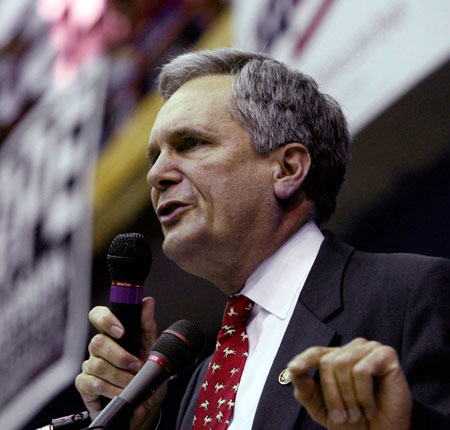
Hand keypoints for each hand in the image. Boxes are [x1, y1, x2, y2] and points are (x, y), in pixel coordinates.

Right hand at [75, 297, 166, 429]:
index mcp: (113, 334)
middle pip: (97, 342)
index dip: (105, 319)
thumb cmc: (145, 371)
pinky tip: (120, 391)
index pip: (98, 315)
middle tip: (135, 365)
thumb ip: (147, 325)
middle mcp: (99, 347)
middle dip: (119, 356)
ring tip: (132, 381)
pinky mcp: (85, 384)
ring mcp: (90, 365)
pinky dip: (111, 389)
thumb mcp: (151, 348)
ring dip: (119, 375)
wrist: (144, 401)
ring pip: (97, 364)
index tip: (120, 331)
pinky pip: (93, 383)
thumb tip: (147, 301)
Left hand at [288, 338, 411, 429]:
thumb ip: (305, 388)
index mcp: (336, 357)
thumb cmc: (353, 420)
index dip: (304, 359)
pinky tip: (370, 407)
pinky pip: (362, 369)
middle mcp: (351, 349)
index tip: (295, 368)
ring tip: (357, 413)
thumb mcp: (321, 407)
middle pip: (327, 362)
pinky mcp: (386, 354)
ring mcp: (369, 349)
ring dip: (348, 397)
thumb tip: (293, 368)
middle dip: (333, 394)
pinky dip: (363, 394)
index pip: (316, 352)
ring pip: (343, 364)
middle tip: (344, 417)